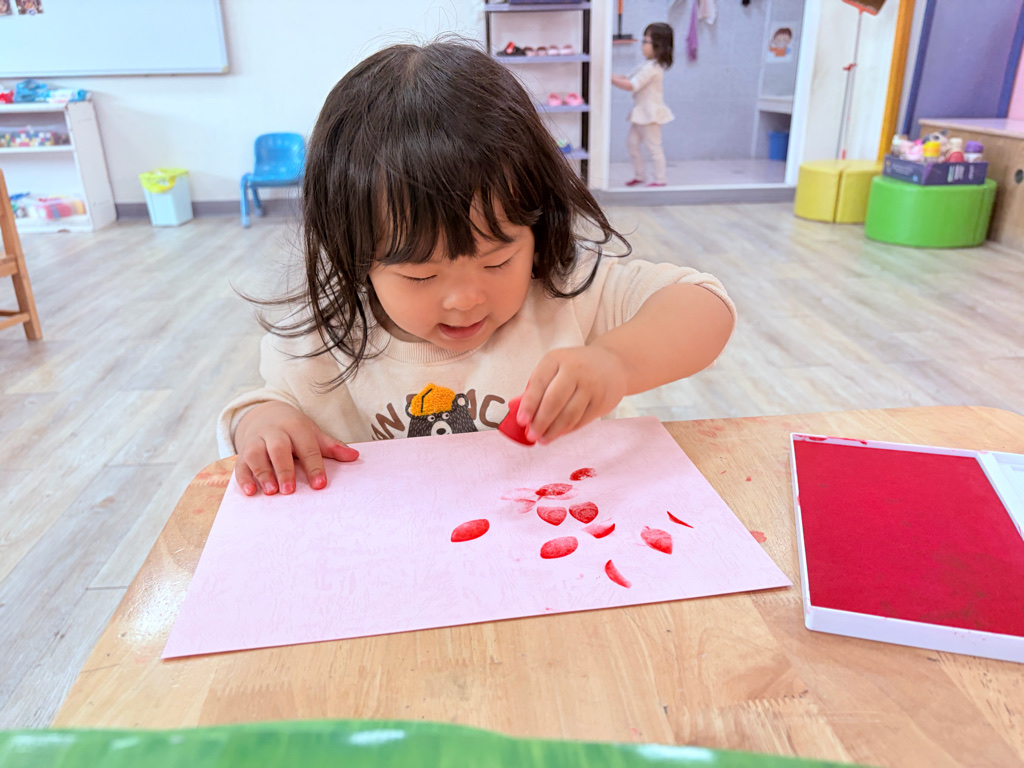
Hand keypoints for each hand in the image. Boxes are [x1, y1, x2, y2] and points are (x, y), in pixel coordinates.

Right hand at [233, 401, 358, 495]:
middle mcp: (274, 432)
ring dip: (262, 473)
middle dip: (284, 470)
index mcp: (295, 427)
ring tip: (271, 491)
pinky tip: (250, 491)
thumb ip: (331, 447)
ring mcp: (256, 441)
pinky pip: (240, 464)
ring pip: (256, 455)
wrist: (264, 415)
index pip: (307, 447)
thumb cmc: (294, 429)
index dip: (314, 467)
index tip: (320, 485)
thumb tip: (355, 456)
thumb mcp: (313, 433)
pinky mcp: (243, 452)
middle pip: (278, 449)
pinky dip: (244, 477)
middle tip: (290, 490)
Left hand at [516, 345, 627, 443]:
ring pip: (569, 414)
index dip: (528, 404)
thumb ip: (535, 387)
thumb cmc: (576, 367)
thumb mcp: (554, 367)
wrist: (613, 362)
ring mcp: (591, 385)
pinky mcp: (602, 400)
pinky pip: (581, 420)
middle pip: (554, 401)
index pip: (538, 383)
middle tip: (531, 435)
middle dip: (540, 422)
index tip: (521, 420)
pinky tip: (558, 433)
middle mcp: (575, 369)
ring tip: (543, 439)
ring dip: (553, 430)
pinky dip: (567, 430)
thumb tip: (513, 407)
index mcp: (556, 359)